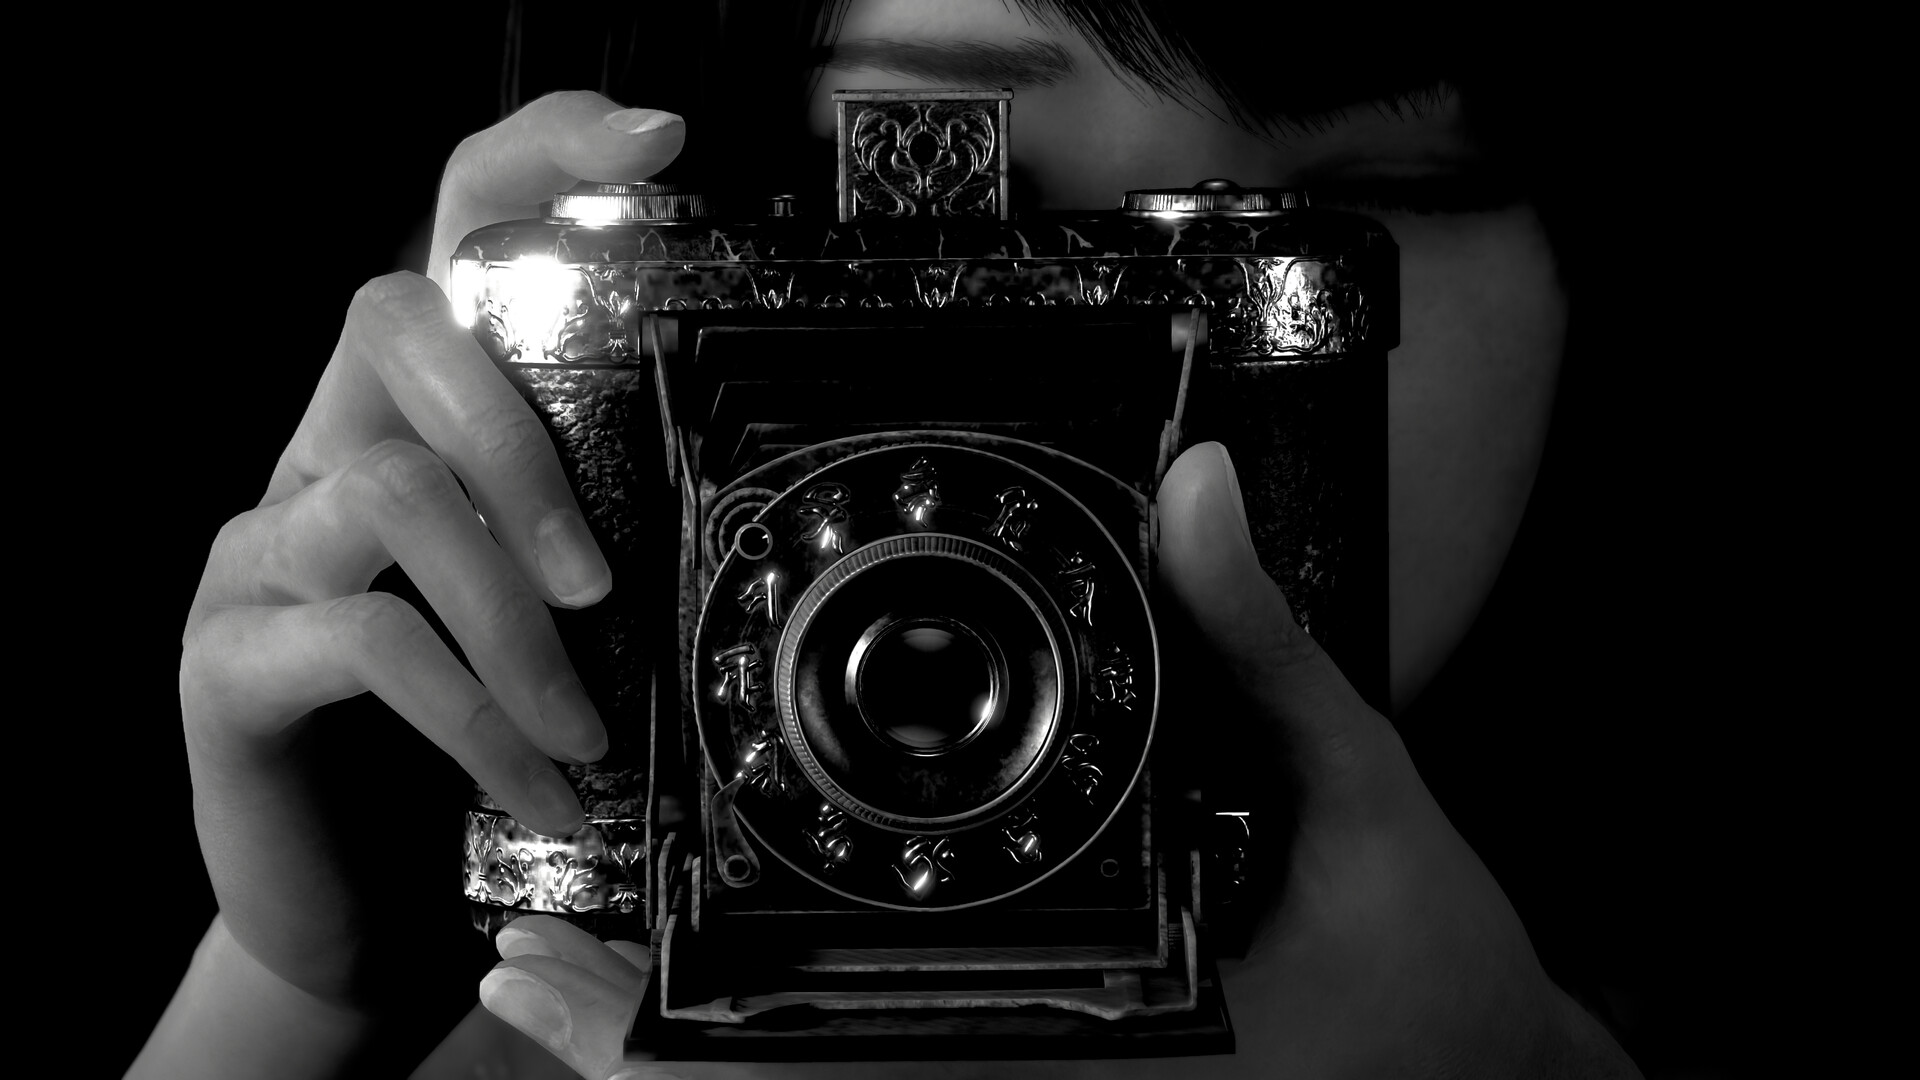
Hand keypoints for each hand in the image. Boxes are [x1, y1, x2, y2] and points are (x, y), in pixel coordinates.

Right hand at [175, 91, 684, 1006]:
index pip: (454, 231)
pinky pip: (364, 638)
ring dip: (514, 621)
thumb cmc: (484, 743)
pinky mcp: (229, 658)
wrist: (364, 907)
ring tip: (588, 732)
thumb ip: (602, 532)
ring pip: (388, 491)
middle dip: (521, 439)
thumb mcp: (557, 622)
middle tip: (604, 584)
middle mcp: (321, 451)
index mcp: (416, 421)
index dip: (543, 156)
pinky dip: (475, 716)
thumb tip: (737, 492)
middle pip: (395, 324)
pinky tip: (541, 791)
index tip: (664, 139)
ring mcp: (261, 548)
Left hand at [471, 443, 1640, 1078]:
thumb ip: (1259, 645)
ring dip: (709, 1055)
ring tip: (573, 996)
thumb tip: (1190, 491)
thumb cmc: (1439, 970)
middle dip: (655, 1053)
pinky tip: (732, 1005)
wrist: (1489, 1069)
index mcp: (1122, 1047)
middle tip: (526, 978)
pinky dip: (805, 1048)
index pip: (870, 1062)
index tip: (560, 973)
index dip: (693, 1041)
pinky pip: (917, 1072)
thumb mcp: (1360, 795)